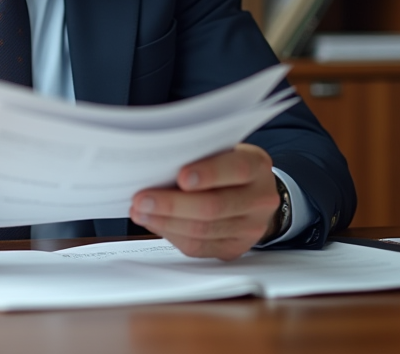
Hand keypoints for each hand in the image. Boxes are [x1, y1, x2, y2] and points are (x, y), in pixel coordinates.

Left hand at [129, 143, 279, 260]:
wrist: (255, 194)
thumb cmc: (229, 167)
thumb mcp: (224, 150)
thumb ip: (201, 155)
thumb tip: (159, 165)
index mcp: (257, 166)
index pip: (236, 170)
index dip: (208, 174)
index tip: (181, 176)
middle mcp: (260, 199)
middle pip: (214, 207)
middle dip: (172, 204)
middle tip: (142, 199)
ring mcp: (251, 228)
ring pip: (202, 231)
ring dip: (165, 222)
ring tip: (140, 212)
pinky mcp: (235, 249)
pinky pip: (198, 247)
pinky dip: (172, 234)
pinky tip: (155, 223)